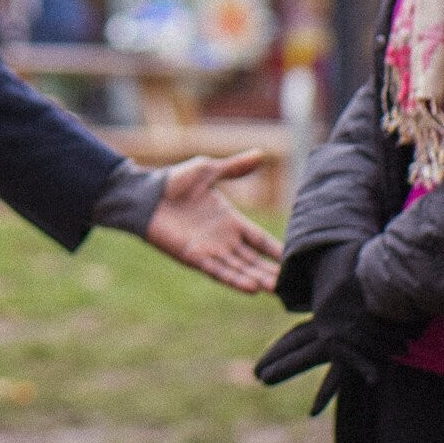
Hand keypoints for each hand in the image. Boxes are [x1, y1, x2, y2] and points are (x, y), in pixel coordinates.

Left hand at [144, 152, 282, 293]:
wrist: (147, 195)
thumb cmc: (174, 182)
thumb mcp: (208, 171)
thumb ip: (234, 168)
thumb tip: (259, 153)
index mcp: (231, 221)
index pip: (260, 239)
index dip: (276, 249)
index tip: (296, 259)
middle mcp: (224, 240)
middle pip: (253, 259)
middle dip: (272, 271)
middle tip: (294, 284)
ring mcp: (210, 250)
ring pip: (240, 268)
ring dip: (257, 278)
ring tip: (277, 289)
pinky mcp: (193, 256)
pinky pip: (218, 271)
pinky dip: (235, 279)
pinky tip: (252, 287)